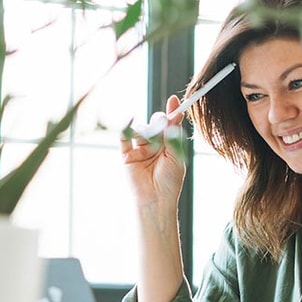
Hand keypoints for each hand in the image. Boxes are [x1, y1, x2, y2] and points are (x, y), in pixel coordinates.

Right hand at [120, 95, 186, 210]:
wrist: (155, 200)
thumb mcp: (176, 155)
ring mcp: (140, 150)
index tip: (175, 101)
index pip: (170, 126)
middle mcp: (154, 147)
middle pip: (155, 124)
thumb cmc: (169, 181)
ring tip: (151, 140)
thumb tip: (174, 115)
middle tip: (162, 124)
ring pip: (141, 130)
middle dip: (158, 121)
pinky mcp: (127, 156)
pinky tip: (130, 121)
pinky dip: (126, 128)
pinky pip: (124, 138)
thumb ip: (173, 135)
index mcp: (169, 146)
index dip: (172, 113)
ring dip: (146, 130)